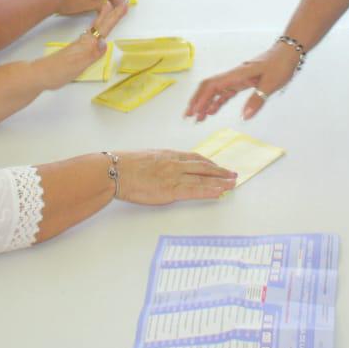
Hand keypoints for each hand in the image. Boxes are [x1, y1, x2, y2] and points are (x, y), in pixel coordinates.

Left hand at [38, 0, 127, 88]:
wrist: (40, 74)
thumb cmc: (58, 71)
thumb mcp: (77, 65)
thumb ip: (91, 54)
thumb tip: (104, 42)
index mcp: (87, 44)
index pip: (104, 27)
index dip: (115, 17)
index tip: (124, 5)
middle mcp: (85, 41)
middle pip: (101, 24)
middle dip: (113, 13)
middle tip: (123, 2)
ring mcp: (80, 44)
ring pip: (96, 26)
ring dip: (105, 17)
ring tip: (111, 7)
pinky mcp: (76, 49)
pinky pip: (91, 33)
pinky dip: (97, 26)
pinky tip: (96, 29)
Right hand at [115, 150, 235, 203]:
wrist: (116, 171)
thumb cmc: (125, 165)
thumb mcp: (146, 157)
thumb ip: (159, 161)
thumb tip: (163, 167)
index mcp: (169, 155)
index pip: (194, 158)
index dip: (209, 163)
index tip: (217, 166)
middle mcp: (175, 163)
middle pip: (203, 167)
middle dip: (220, 171)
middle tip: (232, 174)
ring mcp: (174, 176)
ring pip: (203, 178)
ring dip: (220, 181)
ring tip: (232, 184)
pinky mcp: (171, 190)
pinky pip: (195, 190)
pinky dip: (209, 191)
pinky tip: (219, 192)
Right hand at [185, 41, 300, 120]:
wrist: (288, 52)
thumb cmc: (280, 64)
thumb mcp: (271, 83)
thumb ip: (257, 100)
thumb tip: (244, 117)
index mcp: (237, 74)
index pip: (213, 86)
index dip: (201, 98)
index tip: (194, 111)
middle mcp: (233, 75)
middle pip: (209, 87)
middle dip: (197, 101)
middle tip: (189, 116)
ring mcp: (237, 79)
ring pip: (215, 90)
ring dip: (205, 103)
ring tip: (198, 118)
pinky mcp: (242, 82)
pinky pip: (225, 92)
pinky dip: (217, 101)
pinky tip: (212, 111)